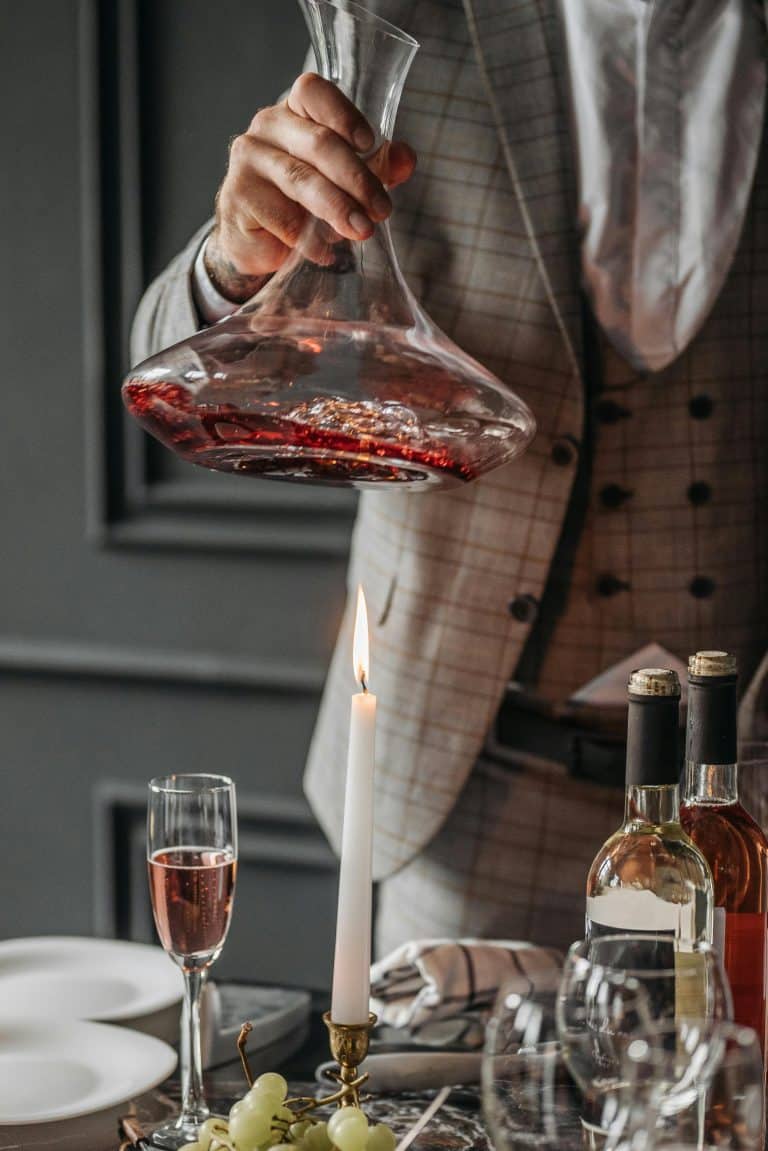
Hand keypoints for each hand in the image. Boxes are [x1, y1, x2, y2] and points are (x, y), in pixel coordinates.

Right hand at [204, 72, 416, 301]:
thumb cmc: (301, 200)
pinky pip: (283, 219)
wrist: (255, 240)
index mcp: (294, 112)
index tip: (369, 142)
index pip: (312, 91)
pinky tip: (326, 253)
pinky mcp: (238, 198)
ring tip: (362, 230)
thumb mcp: (344, 181)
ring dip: (338, 208)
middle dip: (357, 178)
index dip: (342, 113)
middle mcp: (267, 128)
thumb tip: (406, 159)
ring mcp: (249, 161)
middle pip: (318, 143)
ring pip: (301, 180)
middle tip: (381, 209)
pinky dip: (310, 240)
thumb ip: (378, 167)